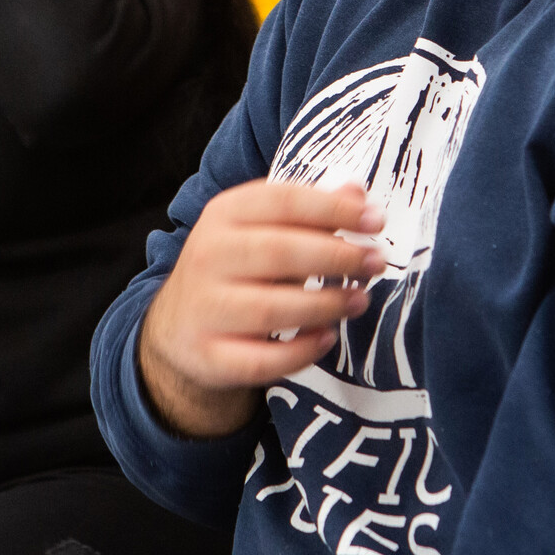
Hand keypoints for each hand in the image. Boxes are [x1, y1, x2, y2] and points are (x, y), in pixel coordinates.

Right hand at [137, 181, 386, 437]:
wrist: (178, 325)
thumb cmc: (235, 268)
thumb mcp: (262, 228)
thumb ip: (309, 211)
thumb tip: (358, 194)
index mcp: (224, 214)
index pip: (283, 201)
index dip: (334, 209)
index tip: (376, 220)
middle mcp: (208, 256)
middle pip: (278, 252)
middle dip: (336, 257)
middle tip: (375, 263)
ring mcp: (204, 309)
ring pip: (270, 309)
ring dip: (325, 305)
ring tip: (359, 301)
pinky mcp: (209, 356)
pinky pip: (260, 360)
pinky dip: (300, 351)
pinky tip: (327, 338)